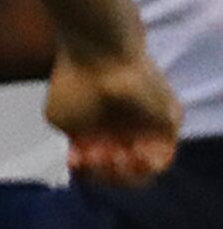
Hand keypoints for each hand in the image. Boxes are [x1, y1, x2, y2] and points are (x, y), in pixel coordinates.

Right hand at [46, 46, 182, 186]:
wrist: (100, 55)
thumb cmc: (75, 82)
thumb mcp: (60, 120)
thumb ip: (75, 144)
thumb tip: (81, 159)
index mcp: (100, 128)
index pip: (97, 163)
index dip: (87, 170)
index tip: (77, 160)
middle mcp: (125, 128)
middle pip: (120, 169)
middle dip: (106, 173)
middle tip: (97, 159)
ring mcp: (146, 126)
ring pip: (142, 168)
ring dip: (127, 172)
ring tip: (114, 156)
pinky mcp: (168, 123)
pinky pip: (162, 157)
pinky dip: (146, 164)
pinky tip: (132, 153)